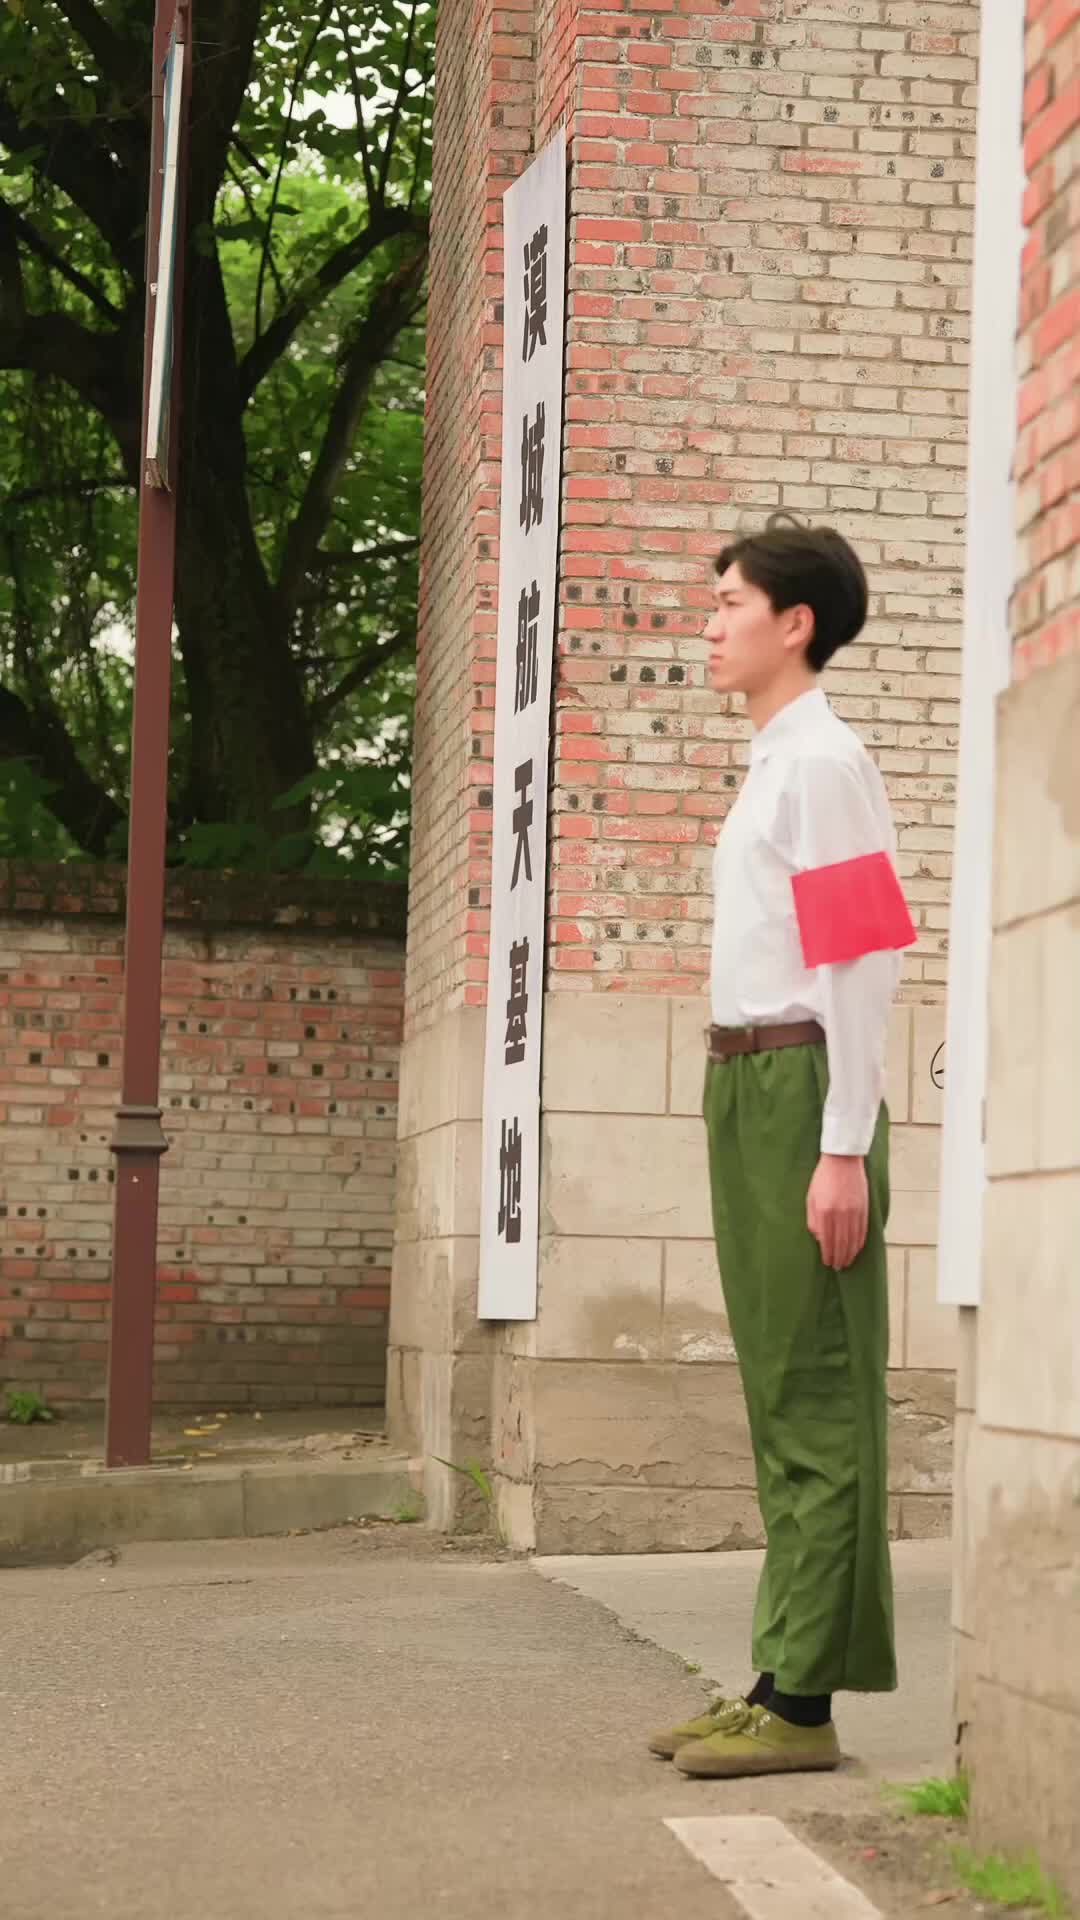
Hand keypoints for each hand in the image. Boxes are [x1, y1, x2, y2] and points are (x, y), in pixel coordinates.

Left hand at [807, 1154, 868, 1270]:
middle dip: (839, 1257)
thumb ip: (813, 1220)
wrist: (842, 1160)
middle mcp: (840, 1214)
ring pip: (853, 1240)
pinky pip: (862, 1230)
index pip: (827, 1240)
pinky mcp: (864, 1208)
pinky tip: (857, 1249)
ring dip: (850, 1253)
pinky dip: (860, 1243)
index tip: (827, 1262)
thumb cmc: (823, 1178)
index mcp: (824, 1212)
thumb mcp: (810, 1197)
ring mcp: (854, 1212)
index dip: (828, 1254)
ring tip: (847, 1262)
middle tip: (838, 1267)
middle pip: (841, 1243)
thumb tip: (818, 1238)